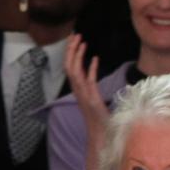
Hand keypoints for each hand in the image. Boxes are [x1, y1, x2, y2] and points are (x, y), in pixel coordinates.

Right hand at [64, 34, 108, 149]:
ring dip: (77, 56)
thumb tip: (93, 68)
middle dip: (70, 50)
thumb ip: (92, 84)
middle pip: (68, 67)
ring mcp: (83, 95)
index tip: (74, 39)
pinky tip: (96, 59)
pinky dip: (91, 70)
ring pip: (74, 73)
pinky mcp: (92, 100)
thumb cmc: (100, 117)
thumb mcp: (95, 97)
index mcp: (77, 90)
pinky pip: (89, 82)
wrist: (101, 134)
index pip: (70, 68)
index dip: (70, 53)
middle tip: (75, 35)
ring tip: (81, 42)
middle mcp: (78, 91)